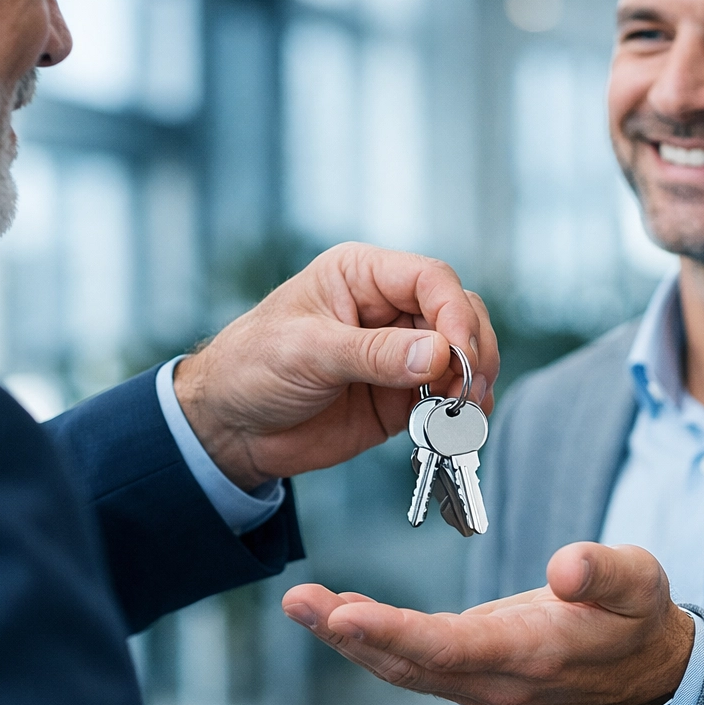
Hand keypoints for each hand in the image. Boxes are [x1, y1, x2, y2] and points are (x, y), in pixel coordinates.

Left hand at [174, 242, 498, 488]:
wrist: (231, 427)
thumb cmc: (252, 367)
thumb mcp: (306, 352)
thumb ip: (373, 354)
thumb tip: (438, 354)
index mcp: (361, 275)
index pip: (430, 279)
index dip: (454, 313)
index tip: (459, 354)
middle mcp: (388, 308)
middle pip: (458, 313)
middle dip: (472, 350)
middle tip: (468, 391)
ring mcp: (400, 353)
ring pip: (462, 355)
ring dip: (472, 383)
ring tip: (464, 414)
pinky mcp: (401, 396)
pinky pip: (447, 397)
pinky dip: (460, 412)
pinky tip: (459, 428)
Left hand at [281, 542, 694, 704]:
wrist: (644, 669)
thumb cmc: (638, 615)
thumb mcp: (641, 581)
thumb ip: (604, 571)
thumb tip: (564, 565)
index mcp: (533, 654)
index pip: (452, 649)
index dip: (395, 635)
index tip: (345, 616)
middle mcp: (495, 677)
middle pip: (410, 663)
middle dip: (348, 635)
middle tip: (297, 603)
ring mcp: (478, 677)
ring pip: (401, 664)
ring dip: (346, 635)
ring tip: (300, 603)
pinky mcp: (468, 665)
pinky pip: (409, 656)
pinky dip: (369, 635)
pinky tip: (338, 610)